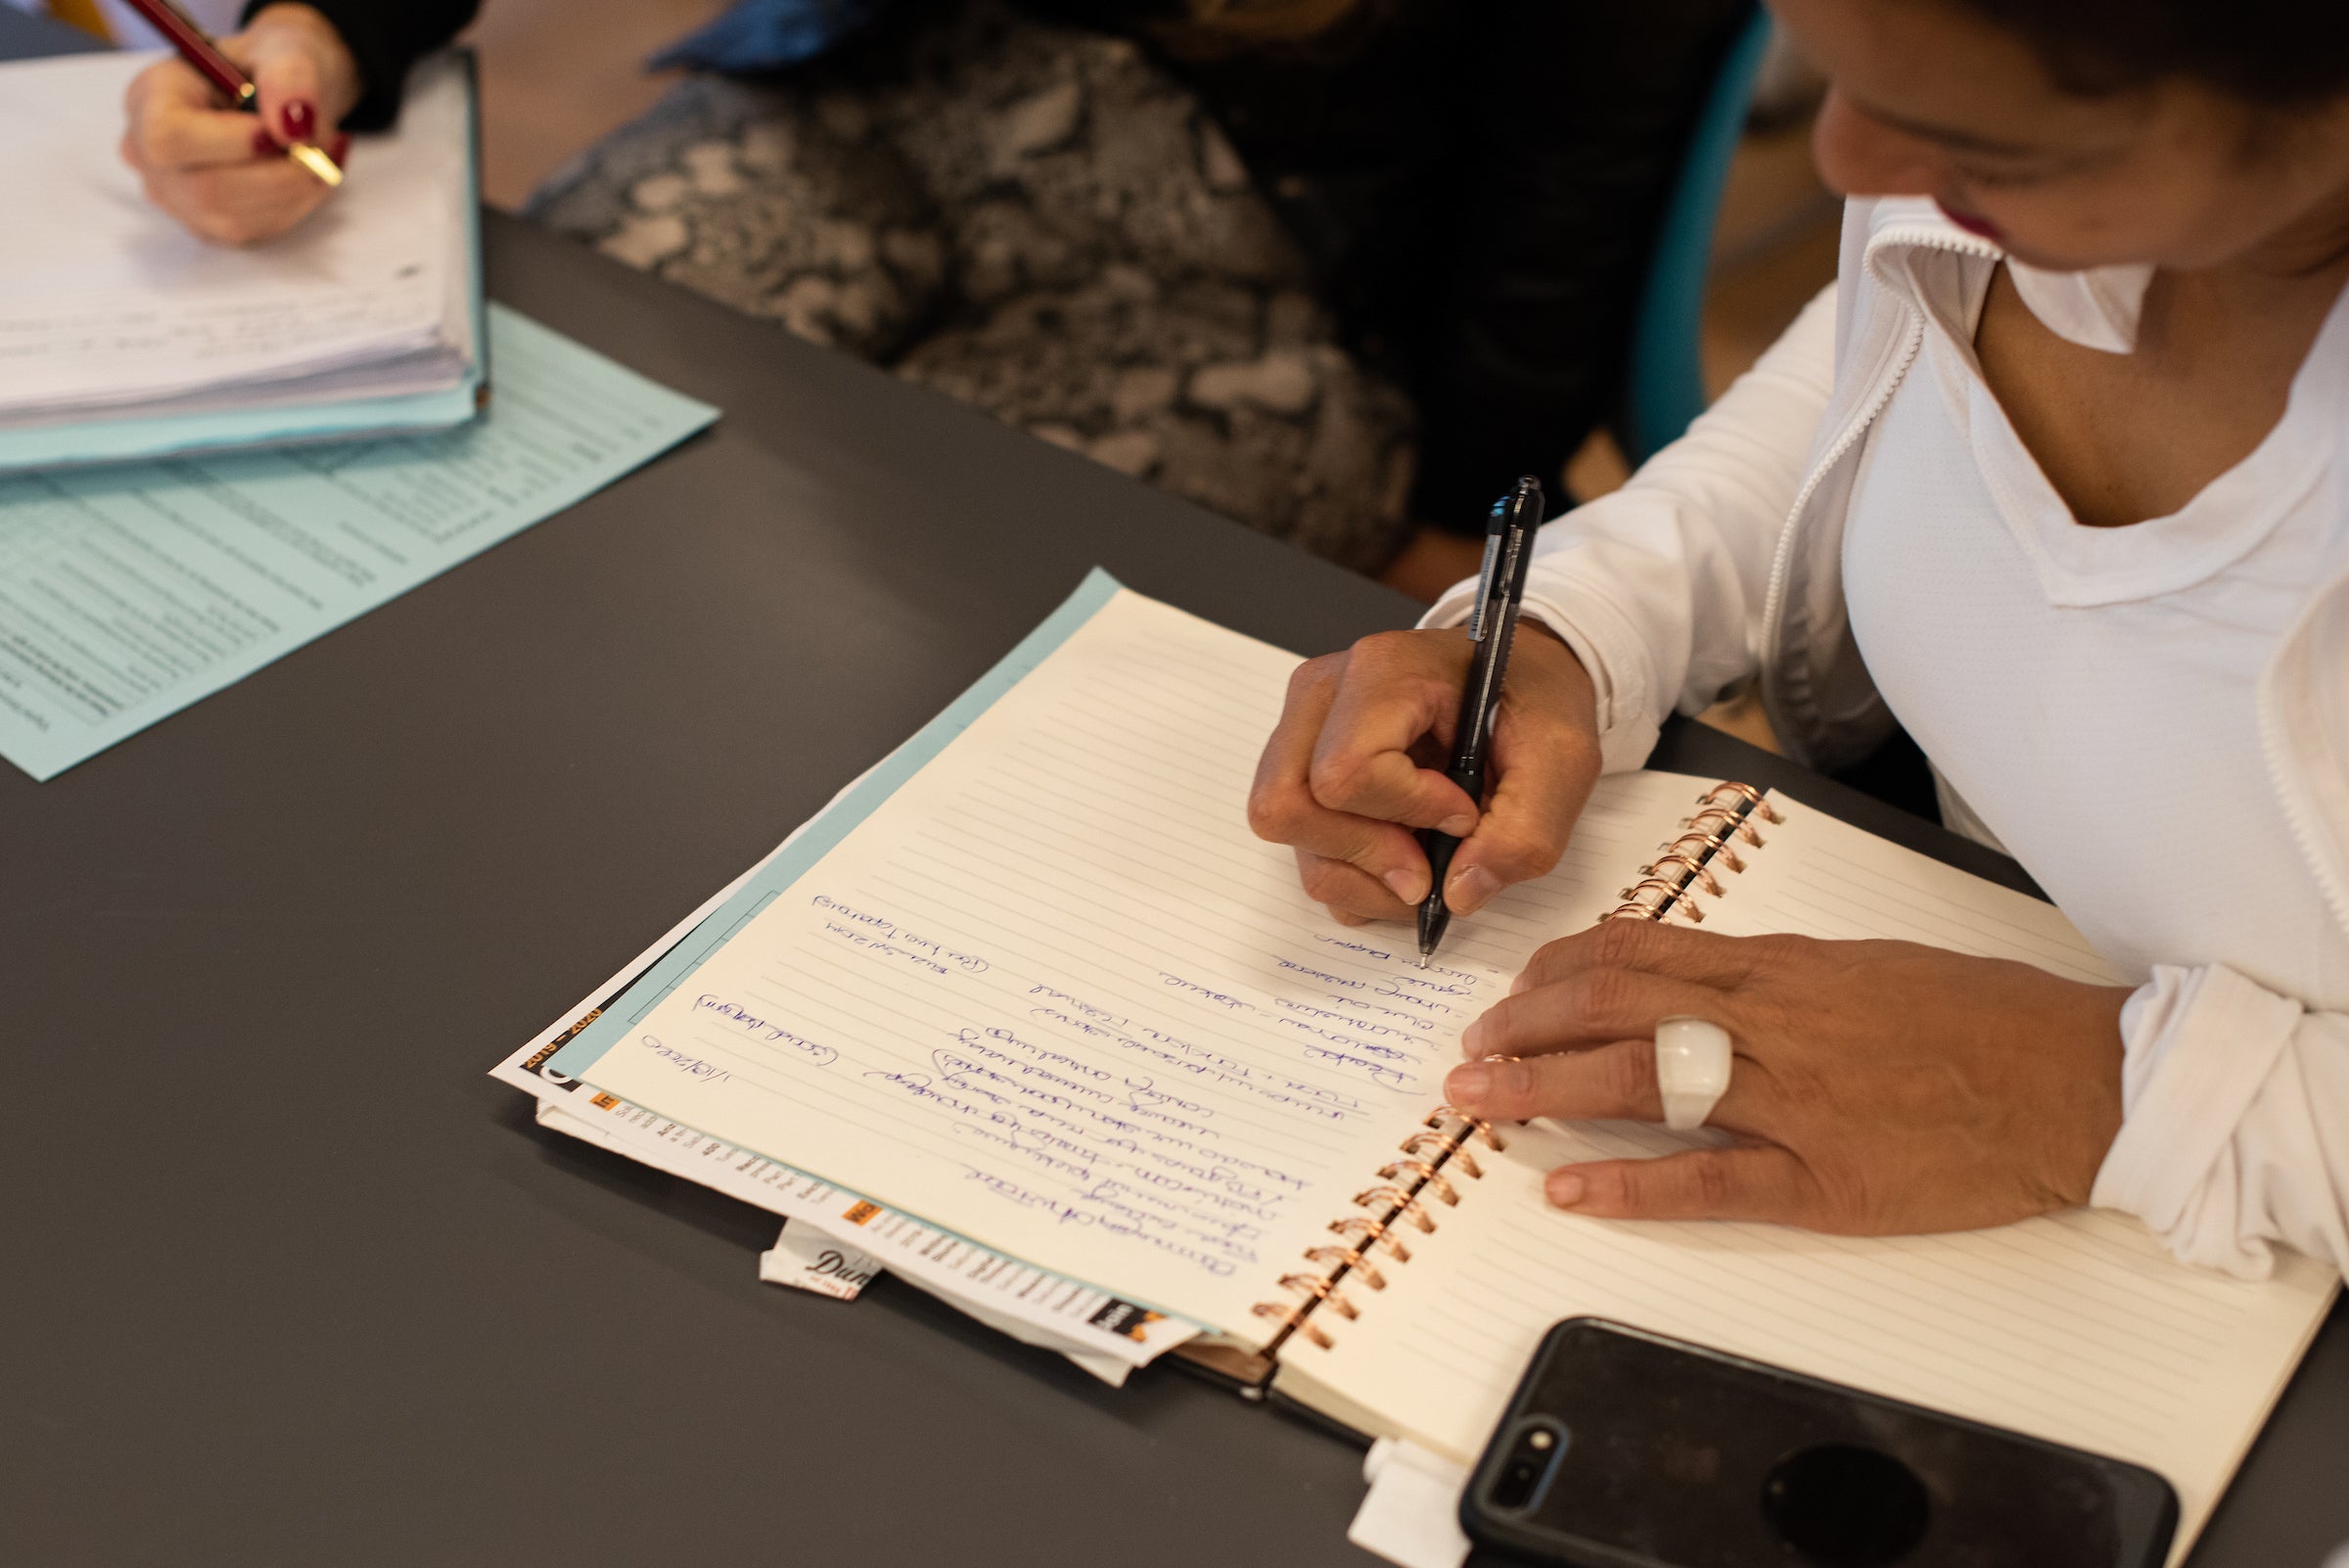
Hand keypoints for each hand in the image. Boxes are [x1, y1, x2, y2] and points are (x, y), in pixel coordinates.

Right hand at [119, 3, 359, 245]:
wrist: (282, 96)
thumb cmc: (272, 65)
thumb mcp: (286, 50)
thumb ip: (290, 78)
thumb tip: (293, 127)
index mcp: (150, 96)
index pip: (169, 138)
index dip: (231, 144)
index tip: (281, 133)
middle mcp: (148, 153)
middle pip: (205, 191)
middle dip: (279, 176)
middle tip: (321, 146)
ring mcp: (174, 195)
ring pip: (235, 220)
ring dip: (294, 192)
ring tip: (319, 152)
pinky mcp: (208, 224)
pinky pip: (256, 230)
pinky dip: (296, 204)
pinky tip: (307, 173)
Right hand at [1247, 624, 1601, 924]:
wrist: (1518, 680)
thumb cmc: (1533, 701)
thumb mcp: (1562, 757)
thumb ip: (1525, 830)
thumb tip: (1457, 894)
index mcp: (1383, 672)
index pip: (1346, 771)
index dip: (1407, 813)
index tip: (1464, 813)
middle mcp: (1323, 695)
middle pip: (1289, 806)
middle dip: (1365, 858)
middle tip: (1430, 869)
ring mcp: (1302, 730)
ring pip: (1288, 834)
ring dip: (1361, 876)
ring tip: (1425, 869)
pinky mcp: (1300, 767)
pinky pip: (1298, 847)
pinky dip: (1351, 876)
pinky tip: (1402, 857)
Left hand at [1444, 920, 2130, 1233]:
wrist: (2078, 1080)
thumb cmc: (1980, 1019)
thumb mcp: (1864, 964)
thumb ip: (1773, 975)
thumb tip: (1690, 979)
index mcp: (1781, 966)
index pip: (1635, 951)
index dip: (1556, 971)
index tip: (1514, 993)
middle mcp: (1773, 1022)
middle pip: (1614, 1007)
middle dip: (1525, 1028)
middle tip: (1470, 1052)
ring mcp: (1794, 1102)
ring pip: (1640, 1082)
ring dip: (1543, 1091)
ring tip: (1480, 1103)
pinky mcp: (1825, 1180)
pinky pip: (1706, 1180)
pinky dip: (1628, 1187)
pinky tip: (1569, 1190)